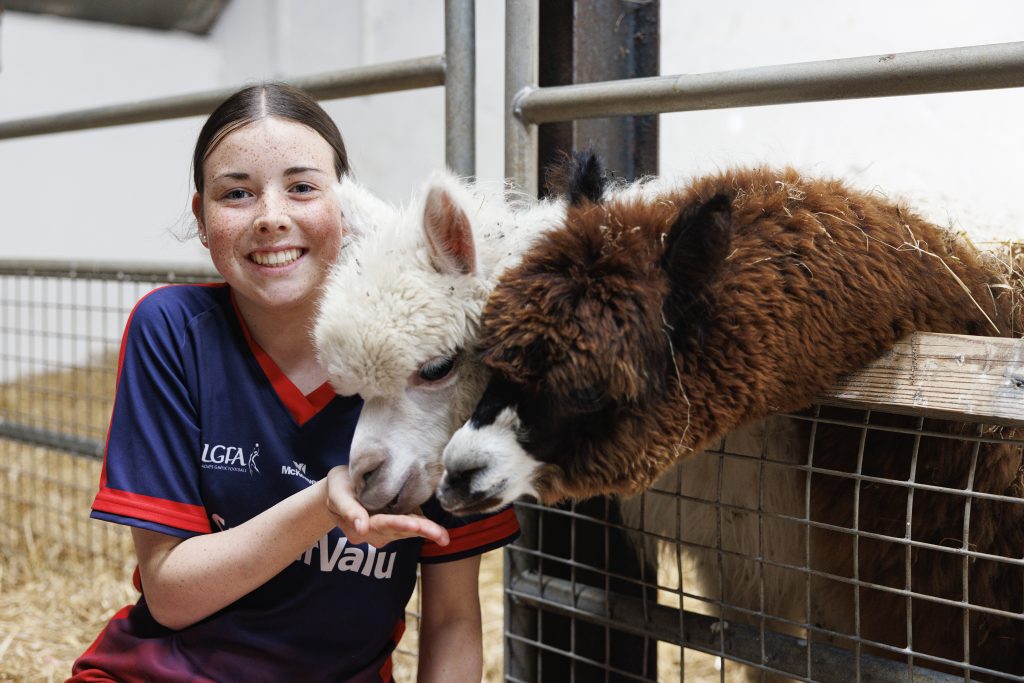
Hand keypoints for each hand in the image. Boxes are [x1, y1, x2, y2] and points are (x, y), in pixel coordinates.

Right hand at [325, 466, 449, 548]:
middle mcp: (376, 533)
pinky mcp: (397, 520)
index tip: (413, 525)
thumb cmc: (339, 487)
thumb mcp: (338, 494)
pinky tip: (439, 531)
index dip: (398, 524)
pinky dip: (426, 527)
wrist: (342, 487)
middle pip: (399, 531)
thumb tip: (361, 529)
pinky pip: (413, 525)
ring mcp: (387, 529)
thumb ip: (348, 510)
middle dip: (420, 531)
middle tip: (440, 535)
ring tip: (443, 536)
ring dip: (427, 532)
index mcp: (360, 528)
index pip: (382, 525)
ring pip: (408, 531)